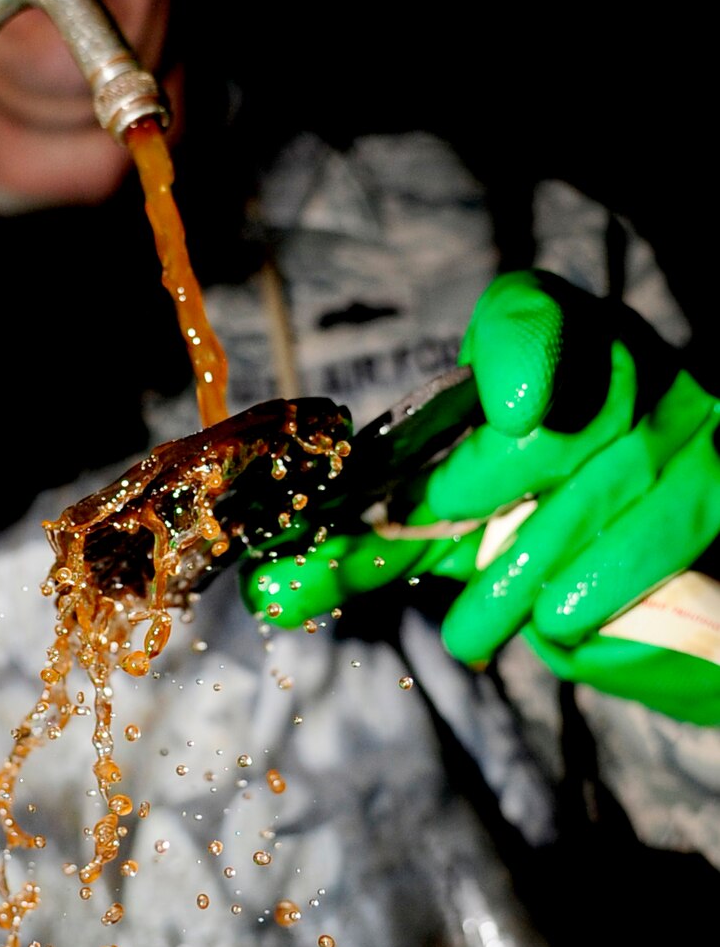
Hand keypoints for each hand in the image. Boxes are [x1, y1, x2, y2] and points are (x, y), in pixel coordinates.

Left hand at [243, 271, 719, 721]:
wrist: (642, 543)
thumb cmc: (527, 510)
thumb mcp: (443, 520)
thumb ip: (366, 549)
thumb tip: (271, 590)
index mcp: (545, 339)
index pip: (529, 315)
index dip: (519, 351)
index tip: (504, 408)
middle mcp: (620, 364)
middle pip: (544, 427)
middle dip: (468, 497)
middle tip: (412, 545)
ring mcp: (680, 422)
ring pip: (594, 493)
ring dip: (518, 573)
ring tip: (468, 631)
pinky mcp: (716, 486)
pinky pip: (658, 536)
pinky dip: (596, 585)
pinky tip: (557, 619)